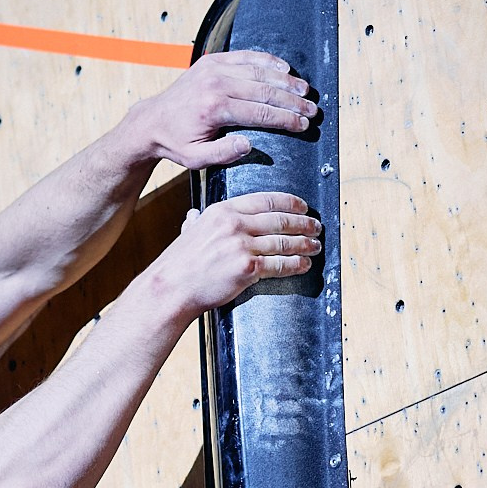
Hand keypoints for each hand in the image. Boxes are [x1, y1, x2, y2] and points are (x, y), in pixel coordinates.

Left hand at [128, 51, 316, 169]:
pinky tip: (284, 69)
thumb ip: (223, 154)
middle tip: (312, 108)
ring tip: (304, 90)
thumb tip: (249, 145)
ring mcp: (214, 69)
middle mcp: (215, 84)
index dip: (286, 119)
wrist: (152, 120)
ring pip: (259, 71)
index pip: (261, 113)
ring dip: (285, 81)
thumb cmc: (176, 142)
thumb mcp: (196, 159)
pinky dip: (267, 61)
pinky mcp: (212, 61)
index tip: (304, 124)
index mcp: (214, 109)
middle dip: (292, 100)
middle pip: (265, 90)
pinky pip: (245, 57)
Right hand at [147, 192, 322, 315]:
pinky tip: (303, 264)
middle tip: (316, 228)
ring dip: (305, 244)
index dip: (290, 203)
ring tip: (315, 246)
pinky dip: (296, 264)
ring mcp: (241, 246)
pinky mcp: (247, 268)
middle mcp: (234, 224)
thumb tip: (194, 217)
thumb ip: (197, 222)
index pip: (266, 200)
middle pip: (280, 219)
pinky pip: (279, 264)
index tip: (303, 208)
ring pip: (284, 241)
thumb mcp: (189, 232)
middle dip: (304, 223)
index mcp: (223, 211)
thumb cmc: (178, 264)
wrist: (170, 288)